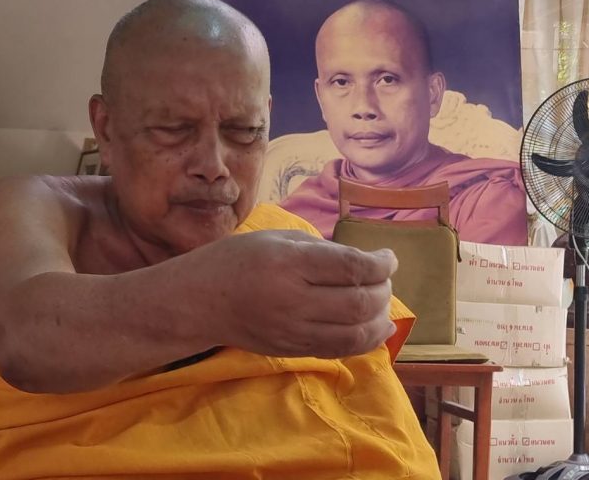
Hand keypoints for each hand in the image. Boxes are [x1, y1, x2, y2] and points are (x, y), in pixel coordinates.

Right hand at [193, 230, 397, 358]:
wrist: (200, 301)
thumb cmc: (237, 259)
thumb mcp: (277, 238)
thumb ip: (321, 249)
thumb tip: (364, 263)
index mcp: (289, 262)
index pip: (352, 267)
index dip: (381, 264)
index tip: (389, 258)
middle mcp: (293, 299)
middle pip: (359, 303)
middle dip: (384, 291)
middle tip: (384, 279)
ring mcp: (293, 330)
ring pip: (355, 333)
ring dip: (380, 319)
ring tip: (383, 304)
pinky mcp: (292, 350)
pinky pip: (339, 350)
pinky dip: (365, 340)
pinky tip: (375, 327)